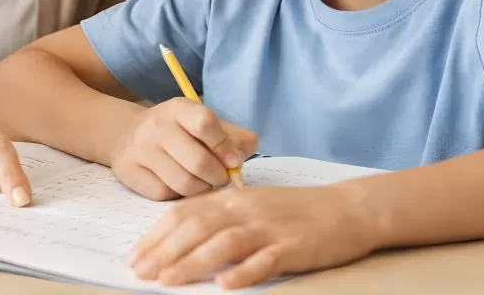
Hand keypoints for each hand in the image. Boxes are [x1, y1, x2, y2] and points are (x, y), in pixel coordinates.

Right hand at [110, 98, 257, 200]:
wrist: (129, 134)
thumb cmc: (179, 132)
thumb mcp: (205, 123)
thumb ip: (233, 138)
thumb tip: (239, 161)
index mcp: (179, 108)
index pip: (205, 123)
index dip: (225, 147)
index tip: (234, 161)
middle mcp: (156, 125)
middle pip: (198, 162)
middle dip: (218, 177)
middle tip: (220, 178)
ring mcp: (140, 149)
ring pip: (184, 183)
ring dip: (201, 189)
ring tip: (203, 183)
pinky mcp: (128, 171)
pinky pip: (164, 194)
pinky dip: (178, 196)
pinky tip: (179, 186)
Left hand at [126, 183, 376, 287]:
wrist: (348, 209)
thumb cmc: (296, 211)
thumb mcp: (253, 205)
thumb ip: (220, 218)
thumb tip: (182, 239)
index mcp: (233, 199)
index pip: (185, 213)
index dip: (157, 234)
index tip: (134, 255)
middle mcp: (246, 210)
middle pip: (197, 228)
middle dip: (164, 251)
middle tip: (139, 271)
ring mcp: (269, 229)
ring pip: (223, 244)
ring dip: (192, 262)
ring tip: (168, 280)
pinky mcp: (293, 247)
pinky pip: (265, 260)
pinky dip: (244, 272)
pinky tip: (225, 285)